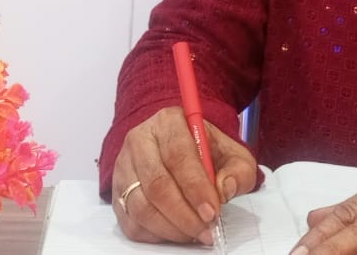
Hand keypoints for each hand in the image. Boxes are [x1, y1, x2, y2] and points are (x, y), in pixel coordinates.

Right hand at [111, 105, 257, 244]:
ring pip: (140, 206)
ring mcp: (124, 167)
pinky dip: (155, 234)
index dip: (195, 187)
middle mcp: (140, 141)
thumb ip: (239, 171)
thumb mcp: (232, 153)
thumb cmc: (207, 151)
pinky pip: (131, 222)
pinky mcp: (117, 192)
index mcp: (169, 122)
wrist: (182, 149)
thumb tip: (225, 189)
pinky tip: (176, 232)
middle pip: (157, 184)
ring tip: (195, 233)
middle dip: (184, 214)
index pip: (178, 155)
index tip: (212, 211)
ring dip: (170, 228)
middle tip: (205, 228)